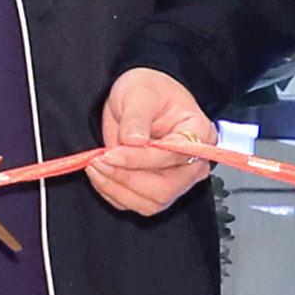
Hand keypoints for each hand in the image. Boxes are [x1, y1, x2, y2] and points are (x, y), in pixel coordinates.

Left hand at [88, 66, 219, 217]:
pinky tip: (101, 174)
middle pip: (165, 188)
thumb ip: (137, 116)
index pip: (173, 157)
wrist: (139, 99)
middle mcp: (193, 162)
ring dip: (117, 189)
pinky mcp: (158, 189)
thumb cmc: (148, 91)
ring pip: (150, 203)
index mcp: (199, 134)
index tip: (111, 154)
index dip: (140, 159)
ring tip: (96, 165)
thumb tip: (134, 141)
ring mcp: (178, 179)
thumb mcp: (140, 92)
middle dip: (126, 178)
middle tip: (98, 161)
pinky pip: (136, 204)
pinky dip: (114, 193)